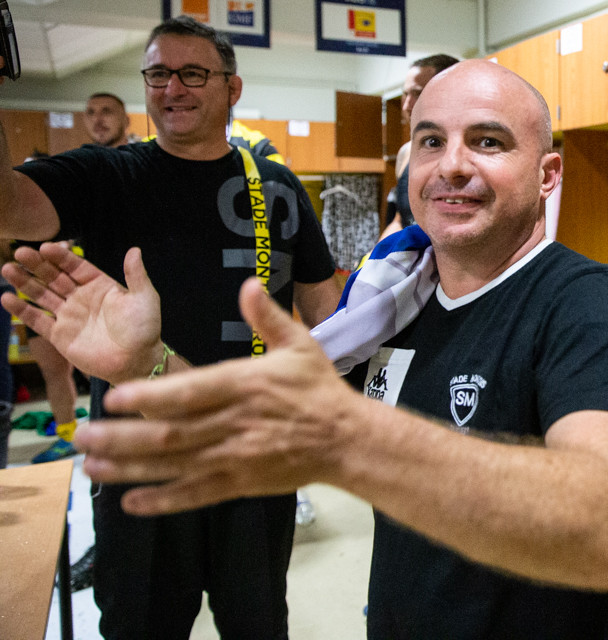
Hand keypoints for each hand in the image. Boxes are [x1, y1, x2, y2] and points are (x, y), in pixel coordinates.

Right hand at [1, 244, 161, 382]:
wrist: (136, 361)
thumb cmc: (144, 329)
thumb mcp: (144, 298)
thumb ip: (136, 275)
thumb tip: (134, 250)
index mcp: (100, 285)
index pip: (75, 266)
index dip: (61, 256)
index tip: (46, 246)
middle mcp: (81, 297)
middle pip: (54, 277)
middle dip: (37, 264)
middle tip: (20, 251)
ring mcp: (69, 316)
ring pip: (42, 295)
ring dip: (24, 282)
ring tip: (7, 269)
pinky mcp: (59, 335)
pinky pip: (37, 320)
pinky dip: (22, 310)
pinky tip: (6, 298)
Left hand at [75, 277, 359, 514]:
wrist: (347, 439)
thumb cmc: (319, 389)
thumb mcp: (299, 344)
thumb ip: (268, 317)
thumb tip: (247, 284)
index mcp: (244, 385)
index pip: (189, 392)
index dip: (149, 397)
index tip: (113, 398)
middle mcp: (233, 424)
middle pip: (168, 434)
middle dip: (120, 437)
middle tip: (81, 435)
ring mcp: (234, 458)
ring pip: (173, 465)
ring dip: (128, 467)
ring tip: (91, 465)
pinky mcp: (239, 484)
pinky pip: (194, 494)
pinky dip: (162, 500)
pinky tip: (130, 502)